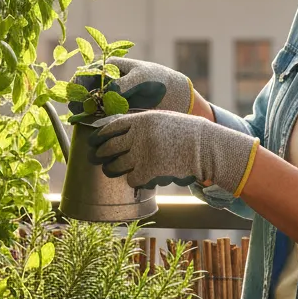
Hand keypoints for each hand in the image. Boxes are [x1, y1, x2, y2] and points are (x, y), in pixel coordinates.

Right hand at [68, 57, 193, 115]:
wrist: (171, 94)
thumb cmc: (156, 79)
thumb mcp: (141, 77)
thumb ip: (124, 83)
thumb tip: (107, 93)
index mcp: (109, 67)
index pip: (86, 73)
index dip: (78, 84)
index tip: (77, 96)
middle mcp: (104, 81)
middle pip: (83, 90)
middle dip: (77, 99)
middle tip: (77, 110)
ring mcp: (107, 96)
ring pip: (88, 103)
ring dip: (83, 110)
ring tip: (84, 118)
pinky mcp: (113, 110)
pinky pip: (98, 115)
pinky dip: (94, 119)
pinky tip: (94, 123)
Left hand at [88, 109, 259, 194]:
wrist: (204, 146)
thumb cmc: (185, 132)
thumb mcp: (162, 118)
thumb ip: (142, 123)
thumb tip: (120, 130)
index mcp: (141, 119)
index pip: (111, 126)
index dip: (100, 134)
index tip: (93, 139)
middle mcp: (138, 136)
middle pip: (109, 146)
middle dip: (100, 153)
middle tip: (96, 157)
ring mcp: (142, 154)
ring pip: (116, 165)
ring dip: (112, 169)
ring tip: (111, 170)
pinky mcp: (149, 171)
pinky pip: (132, 178)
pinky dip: (133, 179)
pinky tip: (137, 178)